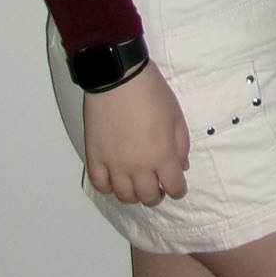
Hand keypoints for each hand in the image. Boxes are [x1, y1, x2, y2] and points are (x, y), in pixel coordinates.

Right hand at [82, 62, 189, 205]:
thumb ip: (181, 145)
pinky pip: (100, 185)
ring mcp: (113, 164)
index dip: (178, 190)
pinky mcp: (94, 158)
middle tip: (158, 188)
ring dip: (133, 195)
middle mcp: (137, 166)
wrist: (119, 80)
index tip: (178, 188)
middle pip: (147, 196)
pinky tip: (115, 181)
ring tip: (137, 186)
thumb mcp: (177, 117)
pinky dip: (108, 188)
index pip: (173, 187)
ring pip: (123, 196)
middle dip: (156, 195)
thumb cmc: (152, 94)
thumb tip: (181, 167)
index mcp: (161, 155)